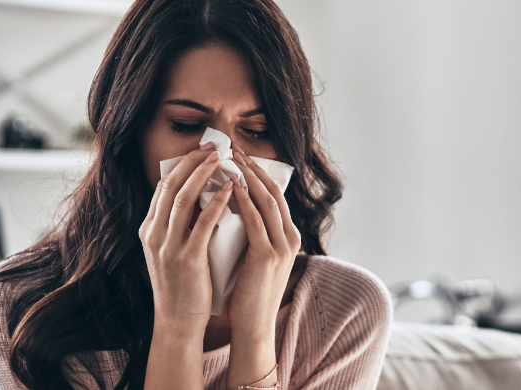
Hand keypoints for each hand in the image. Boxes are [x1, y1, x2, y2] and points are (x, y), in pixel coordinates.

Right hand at [139, 144, 234, 330]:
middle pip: (171, 185)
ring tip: (223, 159)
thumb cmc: (181, 286)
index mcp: (148, 230)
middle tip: (214, 146)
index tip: (201, 151)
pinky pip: (202, 222)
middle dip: (193, 162)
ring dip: (204, 173)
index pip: (162, 187)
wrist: (177, 321)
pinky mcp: (186, 258)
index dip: (182, 165)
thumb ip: (179, 226)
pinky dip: (217, 201)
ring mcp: (168, 246)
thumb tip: (200, 197)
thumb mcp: (171, 250)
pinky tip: (231, 189)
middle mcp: (153, 234)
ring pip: (184, 198)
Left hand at [225, 146, 301, 334]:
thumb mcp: (255, 257)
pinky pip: (255, 220)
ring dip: (247, 177)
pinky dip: (243, 200)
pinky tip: (230, 186)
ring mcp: (282, 247)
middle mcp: (291, 238)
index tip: (240, 156)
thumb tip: (233, 207)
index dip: (258, 173)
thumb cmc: (248, 293)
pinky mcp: (267, 256)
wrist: (253, 325)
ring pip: (267, 201)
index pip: (275, 196)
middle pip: (274, 192)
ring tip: (230, 159)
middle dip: (253, 168)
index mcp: (289, 237)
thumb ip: (253, 234)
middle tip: (233, 149)